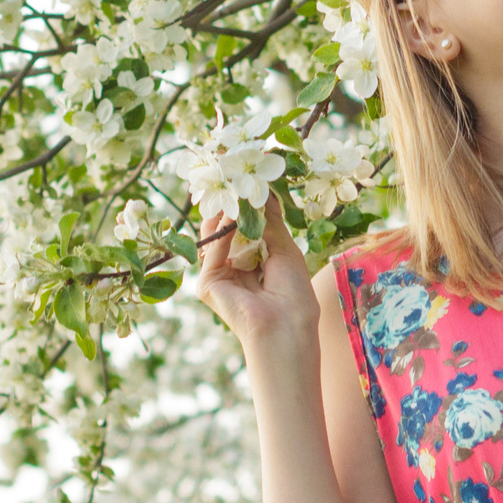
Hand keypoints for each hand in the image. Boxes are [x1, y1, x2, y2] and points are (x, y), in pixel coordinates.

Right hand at [193, 194, 319, 361]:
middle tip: (235, 178)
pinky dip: (220, 233)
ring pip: (215, 237)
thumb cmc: (294, 292)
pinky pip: (212, 252)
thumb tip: (262, 190)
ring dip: (224, 214)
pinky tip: (230, 215)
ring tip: (233, 190)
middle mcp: (235, 267)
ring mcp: (220, 275)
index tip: (249, 179)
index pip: (245, 227)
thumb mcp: (284, 247)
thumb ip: (268, 219)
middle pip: (227, 230)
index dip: (246, 205)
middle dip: (231, 205)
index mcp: (256, 260)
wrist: (286, 325)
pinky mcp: (208, 285)